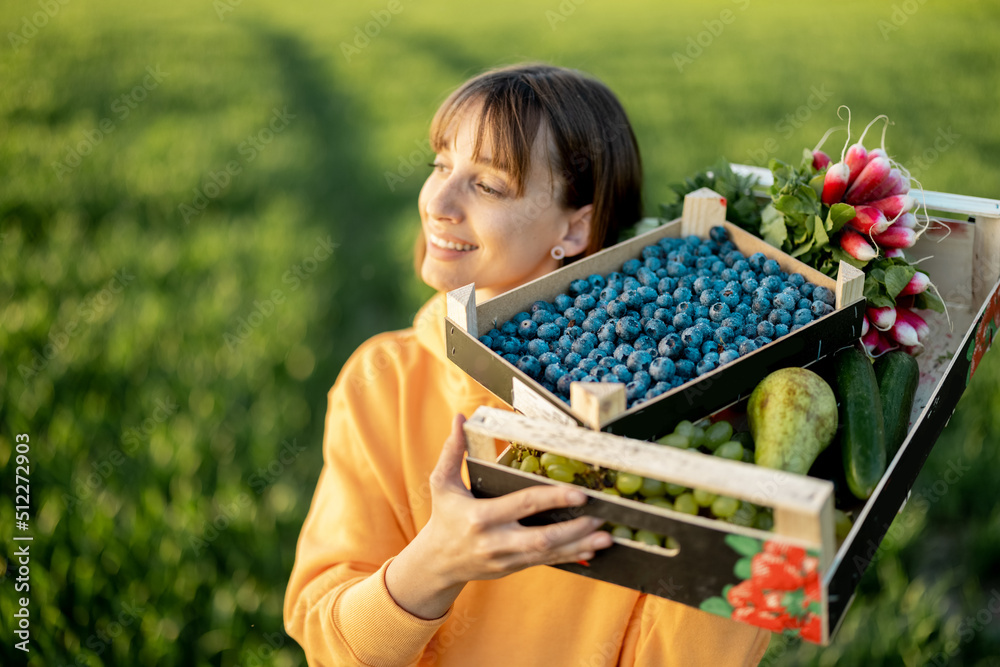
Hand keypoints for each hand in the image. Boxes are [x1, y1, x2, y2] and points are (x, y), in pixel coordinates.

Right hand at [386, 414, 611, 618]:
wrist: (438, 562)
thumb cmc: (444, 516)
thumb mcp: (442, 483)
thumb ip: (452, 451)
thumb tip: (460, 417)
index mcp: (481, 517)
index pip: (523, 505)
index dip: (552, 499)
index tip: (579, 493)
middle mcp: (496, 541)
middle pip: (541, 538)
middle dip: (574, 529)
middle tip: (600, 517)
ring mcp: (506, 558)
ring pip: (548, 554)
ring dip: (579, 545)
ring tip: (606, 537)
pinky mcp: (514, 568)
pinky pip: (546, 562)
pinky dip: (571, 556)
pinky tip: (591, 549)